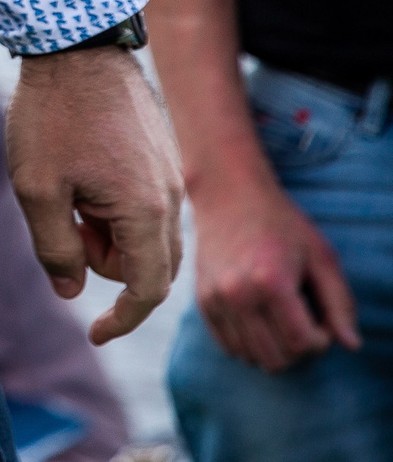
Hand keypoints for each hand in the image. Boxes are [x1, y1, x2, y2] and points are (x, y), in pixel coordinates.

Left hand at [6, 45, 185, 343]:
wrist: (77, 45)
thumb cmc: (52, 115)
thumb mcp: (37, 188)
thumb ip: (55, 247)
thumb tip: (73, 291)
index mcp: (146, 211)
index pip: (147, 290)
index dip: (123, 320)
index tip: (95, 335)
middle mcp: (171, 196)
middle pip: (148, 264)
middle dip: (104, 263)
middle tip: (62, 224)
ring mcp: (171, 172)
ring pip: (146, 233)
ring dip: (106, 232)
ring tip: (66, 191)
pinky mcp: (161, 154)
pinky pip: (145, 202)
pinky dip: (113, 206)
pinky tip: (80, 172)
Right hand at [191, 165, 360, 370]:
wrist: (228, 195)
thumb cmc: (282, 224)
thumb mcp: (321, 257)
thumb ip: (340, 303)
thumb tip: (351, 346)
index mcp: (270, 282)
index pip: (302, 344)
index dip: (322, 341)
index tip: (322, 320)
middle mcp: (237, 294)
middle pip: (277, 358)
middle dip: (300, 350)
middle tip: (304, 322)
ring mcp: (215, 299)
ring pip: (252, 357)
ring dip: (275, 349)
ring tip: (282, 321)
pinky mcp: (202, 301)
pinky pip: (230, 348)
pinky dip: (250, 345)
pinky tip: (261, 320)